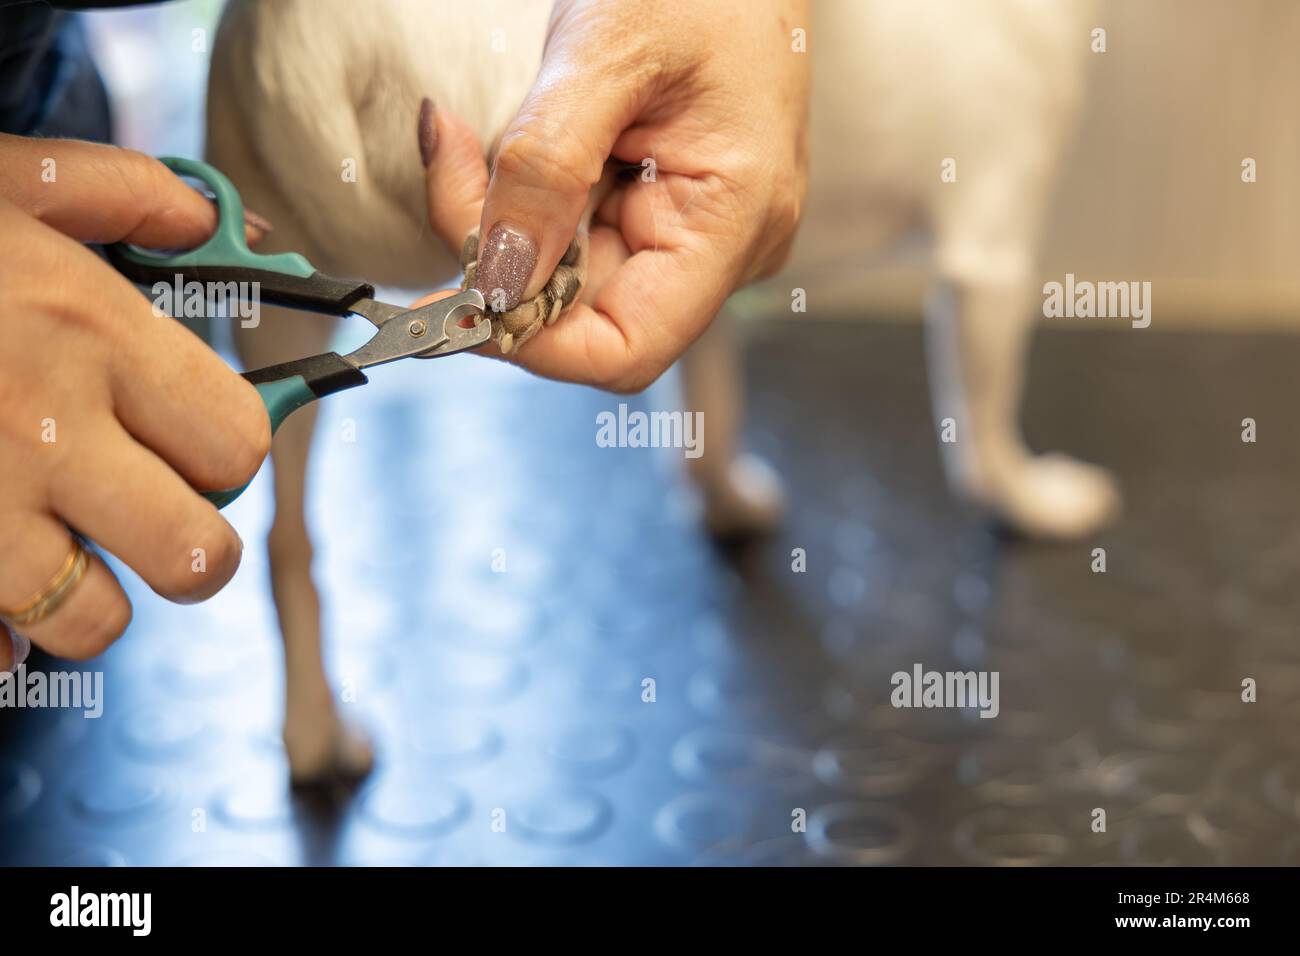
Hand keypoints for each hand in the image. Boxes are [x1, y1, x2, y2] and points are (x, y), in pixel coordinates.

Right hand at [0, 134, 271, 666]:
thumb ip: (120, 192)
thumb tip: (217, 223)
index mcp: (90, 334)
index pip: (237, 443)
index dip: (229, 448)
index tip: (195, 438)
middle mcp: (44, 430)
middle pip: (196, 555)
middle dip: (191, 543)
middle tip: (153, 512)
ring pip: (95, 622)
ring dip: (90, 594)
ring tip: (60, 544)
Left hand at [420, 0, 809, 391]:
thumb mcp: (608, 52)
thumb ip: (546, 167)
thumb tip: (495, 277)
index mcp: (735, 222)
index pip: (626, 349)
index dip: (533, 340)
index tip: (457, 291)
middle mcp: (720, 247)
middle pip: (584, 314)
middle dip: (499, 258)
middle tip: (448, 163)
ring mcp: (694, 230)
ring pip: (568, 276)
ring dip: (504, 221)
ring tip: (472, 137)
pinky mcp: (664, 207)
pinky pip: (577, 235)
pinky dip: (524, 201)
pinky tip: (509, 143)